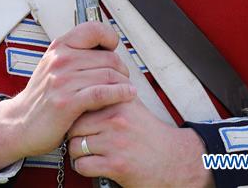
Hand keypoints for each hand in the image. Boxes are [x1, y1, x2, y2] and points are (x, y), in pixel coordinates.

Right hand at [0, 21, 135, 170]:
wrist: (20, 124)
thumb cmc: (42, 97)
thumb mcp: (54, 65)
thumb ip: (76, 54)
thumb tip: (105, 48)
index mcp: (59, 47)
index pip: (93, 29)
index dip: (109, 37)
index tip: (114, 49)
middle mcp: (60, 60)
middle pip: (108, 57)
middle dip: (122, 68)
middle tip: (124, 78)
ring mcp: (63, 81)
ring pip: (108, 75)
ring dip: (124, 83)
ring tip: (128, 89)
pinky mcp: (67, 103)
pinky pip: (102, 93)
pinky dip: (120, 93)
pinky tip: (128, 95)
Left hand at [67, 98, 212, 187]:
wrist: (173, 161)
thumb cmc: (151, 134)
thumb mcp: (134, 106)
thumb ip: (114, 93)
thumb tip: (91, 81)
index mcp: (119, 102)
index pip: (82, 102)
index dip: (76, 112)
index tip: (75, 118)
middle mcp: (116, 120)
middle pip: (75, 125)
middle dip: (73, 134)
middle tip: (78, 138)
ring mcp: (115, 143)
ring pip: (75, 146)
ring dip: (76, 153)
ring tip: (84, 152)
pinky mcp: (115, 165)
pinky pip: (83, 165)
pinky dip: (82, 167)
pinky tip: (91, 164)